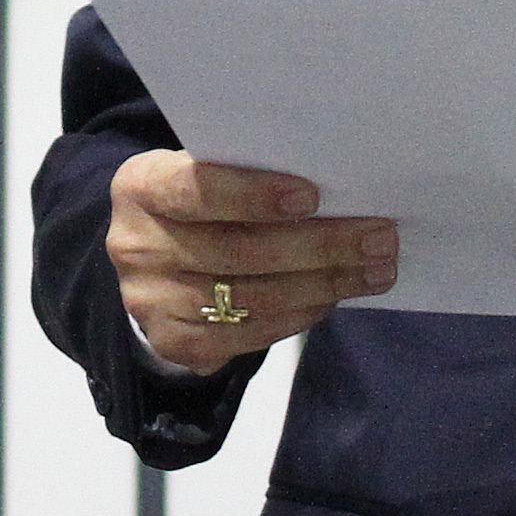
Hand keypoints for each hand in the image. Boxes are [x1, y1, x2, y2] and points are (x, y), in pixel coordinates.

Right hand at [107, 150, 393, 370]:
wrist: (153, 261)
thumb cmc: (200, 203)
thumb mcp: (204, 172)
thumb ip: (248, 174)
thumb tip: (337, 186)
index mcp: (142, 187)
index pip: (198, 189)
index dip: (254, 194)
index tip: (313, 196)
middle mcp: (137, 246)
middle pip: (239, 251)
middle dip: (318, 245)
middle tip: (379, 237)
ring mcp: (151, 301)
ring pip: (252, 297)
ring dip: (323, 284)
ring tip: (374, 269)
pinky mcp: (174, 343)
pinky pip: (250, 334)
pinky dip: (299, 315)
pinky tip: (332, 298)